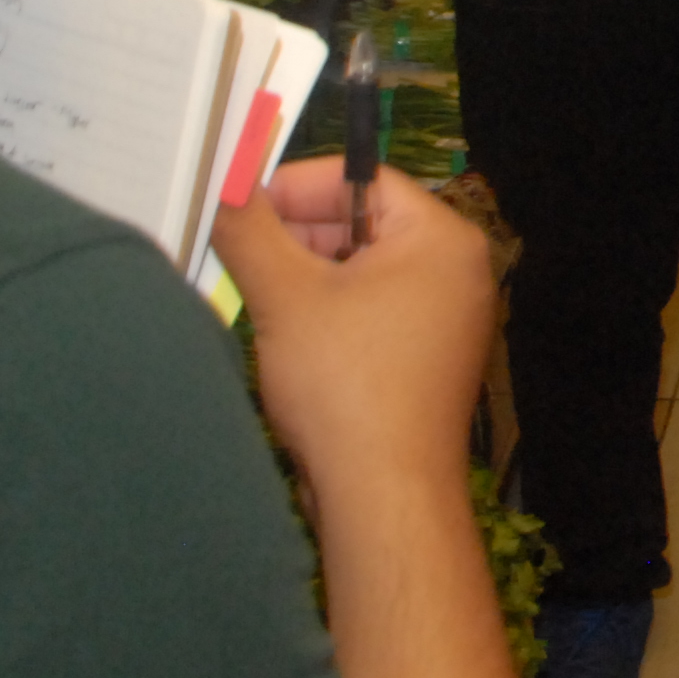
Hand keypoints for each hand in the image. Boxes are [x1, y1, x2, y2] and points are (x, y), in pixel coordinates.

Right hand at [216, 156, 498, 492]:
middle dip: (294, 240)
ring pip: (358, 276)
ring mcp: (444, 323)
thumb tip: (224, 184)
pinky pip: (368, 318)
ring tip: (255, 301)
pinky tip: (285, 344)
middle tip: (236, 255)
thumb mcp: (285, 295)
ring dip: (303, 283)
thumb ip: (250, 230)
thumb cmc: (344, 385)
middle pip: (360, 226)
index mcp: (440, 238)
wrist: (384, 498)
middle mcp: (454, 273)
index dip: (295, 188)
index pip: (361, 179)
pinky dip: (325, 320)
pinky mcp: (424, 365)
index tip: (240, 208)